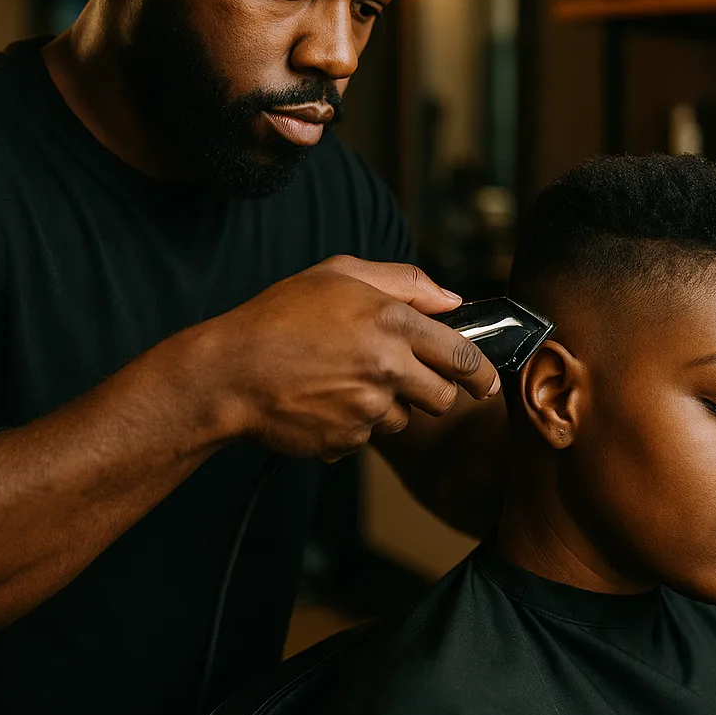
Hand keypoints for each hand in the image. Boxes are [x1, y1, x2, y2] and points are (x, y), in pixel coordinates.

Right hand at [191, 256, 500, 461]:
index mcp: (393, 323)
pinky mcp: (346, 441)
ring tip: (344, 381)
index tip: (486, 382)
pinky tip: (322, 401)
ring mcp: (367, 409)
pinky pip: (366, 437)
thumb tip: (452, 301)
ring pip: (403, 419)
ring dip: (386, 406)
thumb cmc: (281, 316)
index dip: (482, 373)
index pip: (463, 356)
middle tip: (404, 377)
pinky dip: (351, 424)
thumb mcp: (340, 273)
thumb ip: (405, 282)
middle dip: (434, 391)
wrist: (229, 371)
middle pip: (443, 397)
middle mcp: (387, 368)